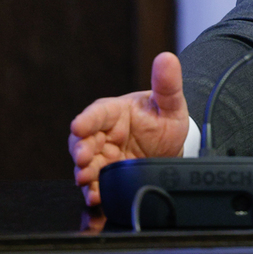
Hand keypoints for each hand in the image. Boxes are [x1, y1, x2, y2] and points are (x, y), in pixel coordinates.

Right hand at [68, 51, 189, 205]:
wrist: (173, 149)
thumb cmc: (165, 120)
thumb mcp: (171, 104)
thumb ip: (167, 84)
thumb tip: (167, 58)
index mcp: (115, 112)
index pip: (97, 113)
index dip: (87, 119)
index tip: (79, 125)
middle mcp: (104, 135)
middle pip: (83, 141)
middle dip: (79, 149)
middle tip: (82, 158)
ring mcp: (104, 157)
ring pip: (85, 164)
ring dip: (83, 172)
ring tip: (86, 179)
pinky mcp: (108, 177)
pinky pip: (96, 184)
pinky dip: (93, 191)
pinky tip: (96, 195)